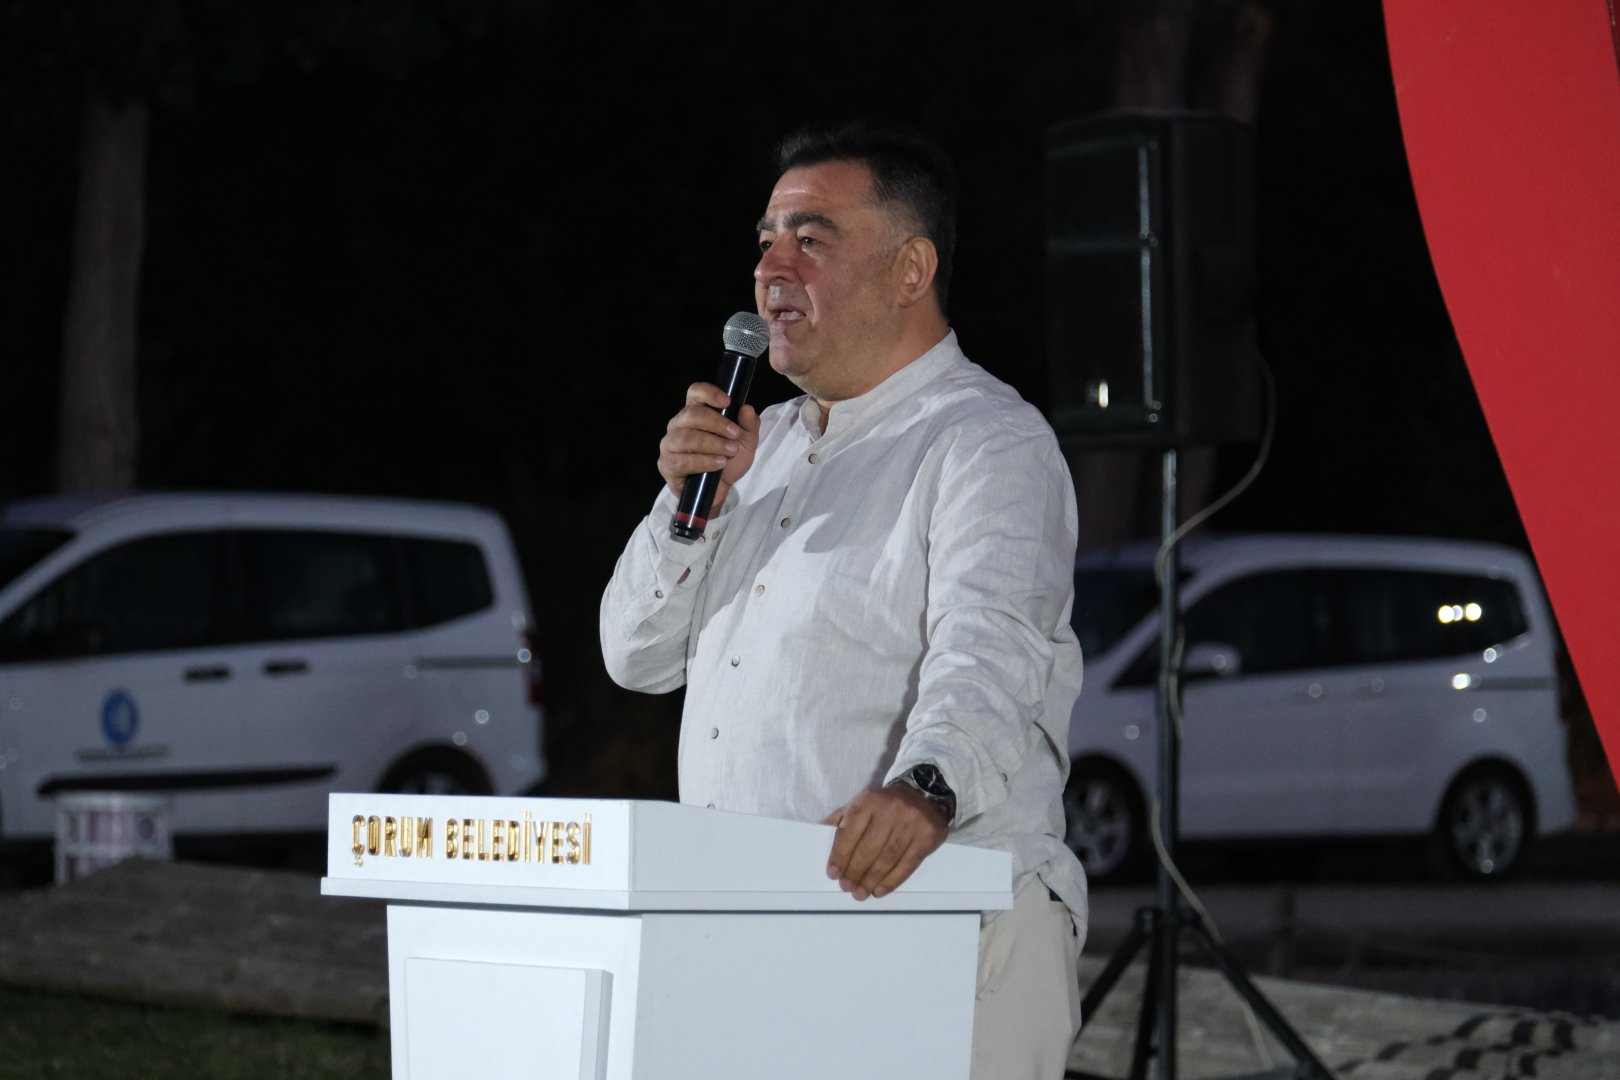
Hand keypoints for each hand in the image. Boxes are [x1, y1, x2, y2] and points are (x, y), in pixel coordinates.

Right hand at [657, 382, 759, 513]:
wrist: (720, 490)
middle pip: (691, 414)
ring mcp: (669, 445)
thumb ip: (749, 425)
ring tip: (729, 452)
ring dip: (712, 444)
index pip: (695, 393)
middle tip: (735, 435)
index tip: (727, 401)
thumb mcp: (746, 442)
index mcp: (695, 412)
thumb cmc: (728, 460)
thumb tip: (747, 408)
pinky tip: (718, 464)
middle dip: (716, 423)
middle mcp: (678, 425)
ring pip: (686, 438)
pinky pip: (682, 461)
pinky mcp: (667, 465)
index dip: (709, 393)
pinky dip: (703, 461)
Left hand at [823, 785, 948, 900]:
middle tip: (847, 888)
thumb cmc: (885, 805)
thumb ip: (841, 820)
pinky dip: (892, 881)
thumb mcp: (861, 804)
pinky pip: (907, 863)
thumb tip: (821, 838)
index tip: (834, 874)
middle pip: (869, 848)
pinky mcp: (927, 836)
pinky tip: (880, 890)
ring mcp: (911, 823)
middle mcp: (890, 810)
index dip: (840, 855)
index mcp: (868, 801)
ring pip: (887, 858)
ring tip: (861, 893)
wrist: (923, 795)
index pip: (849, 832)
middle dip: (855, 872)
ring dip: (871, 880)